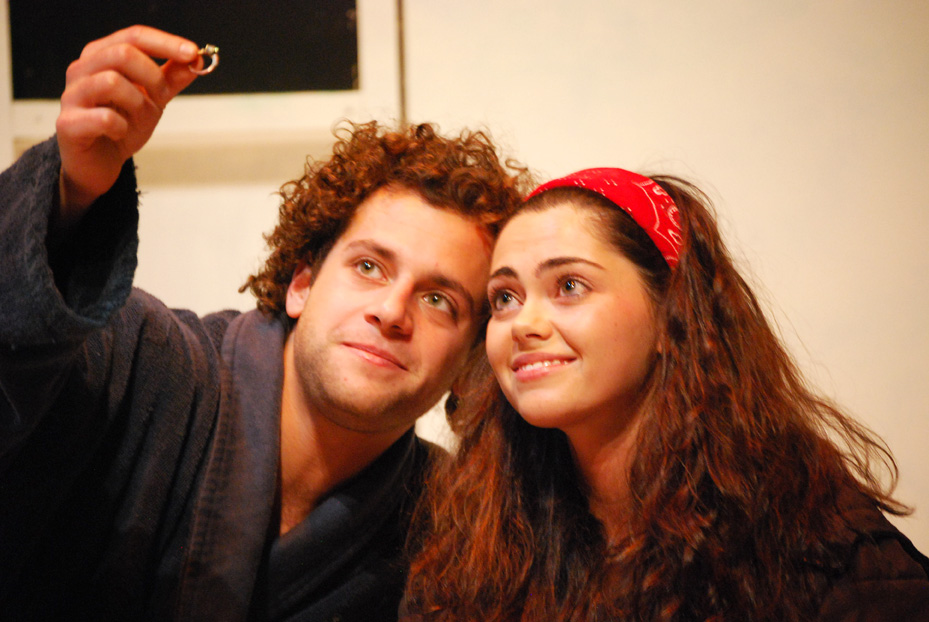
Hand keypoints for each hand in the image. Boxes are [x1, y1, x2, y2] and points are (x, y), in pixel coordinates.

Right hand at [55, 26, 200, 221]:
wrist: (99, 163)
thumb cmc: (122, 124)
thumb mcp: (153, 99)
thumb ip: (171, 79)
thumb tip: (196, 60)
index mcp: (102, 56)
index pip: (134, 36)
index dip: (166, 43)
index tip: (193, 53)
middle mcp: (82, 69)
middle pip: (123, 53)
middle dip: (153, 77)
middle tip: (161, 98)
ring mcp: (72, 95)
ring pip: (111, 82)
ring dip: (138, 104)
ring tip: (138, 119)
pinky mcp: (68, 123)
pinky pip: (104, 118)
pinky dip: (122, 127)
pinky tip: (120, 133)